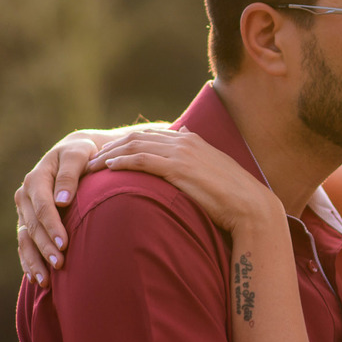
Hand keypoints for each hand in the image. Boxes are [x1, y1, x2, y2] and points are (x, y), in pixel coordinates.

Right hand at [16, 132, 101, 285]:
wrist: (76, 154)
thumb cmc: (82, 154)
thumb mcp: (78, 155)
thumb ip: (70, 174)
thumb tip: (62, 200)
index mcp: (36, 178)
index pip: (42, 206)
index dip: (52, 226)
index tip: (65, 244)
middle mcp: (25, 195)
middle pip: (33, 226)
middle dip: (45, 247)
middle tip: (60, 265)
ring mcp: (24, 210)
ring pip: (25, 238)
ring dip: (34, 260)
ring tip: (46, 280)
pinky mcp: (27, 221)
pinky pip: (24, 244)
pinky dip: (29, 261)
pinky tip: (38, 279)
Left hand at [91, 128, 282, 233]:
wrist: (250, 206)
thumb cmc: (233, 195)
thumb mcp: (213, 170)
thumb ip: (196, 157)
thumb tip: (184, 138)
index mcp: (192, 140)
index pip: (150, 136)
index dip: (125, 142)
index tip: (107, 153)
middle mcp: (185, 141)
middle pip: (138, 138)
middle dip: (111, 146)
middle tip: (92, 158)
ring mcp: (182, 153)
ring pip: (136, 146)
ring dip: (111, 154)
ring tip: (93, 165)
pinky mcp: (179, 169)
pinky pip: (143, 160)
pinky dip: (123, 162)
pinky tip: (109, 168)